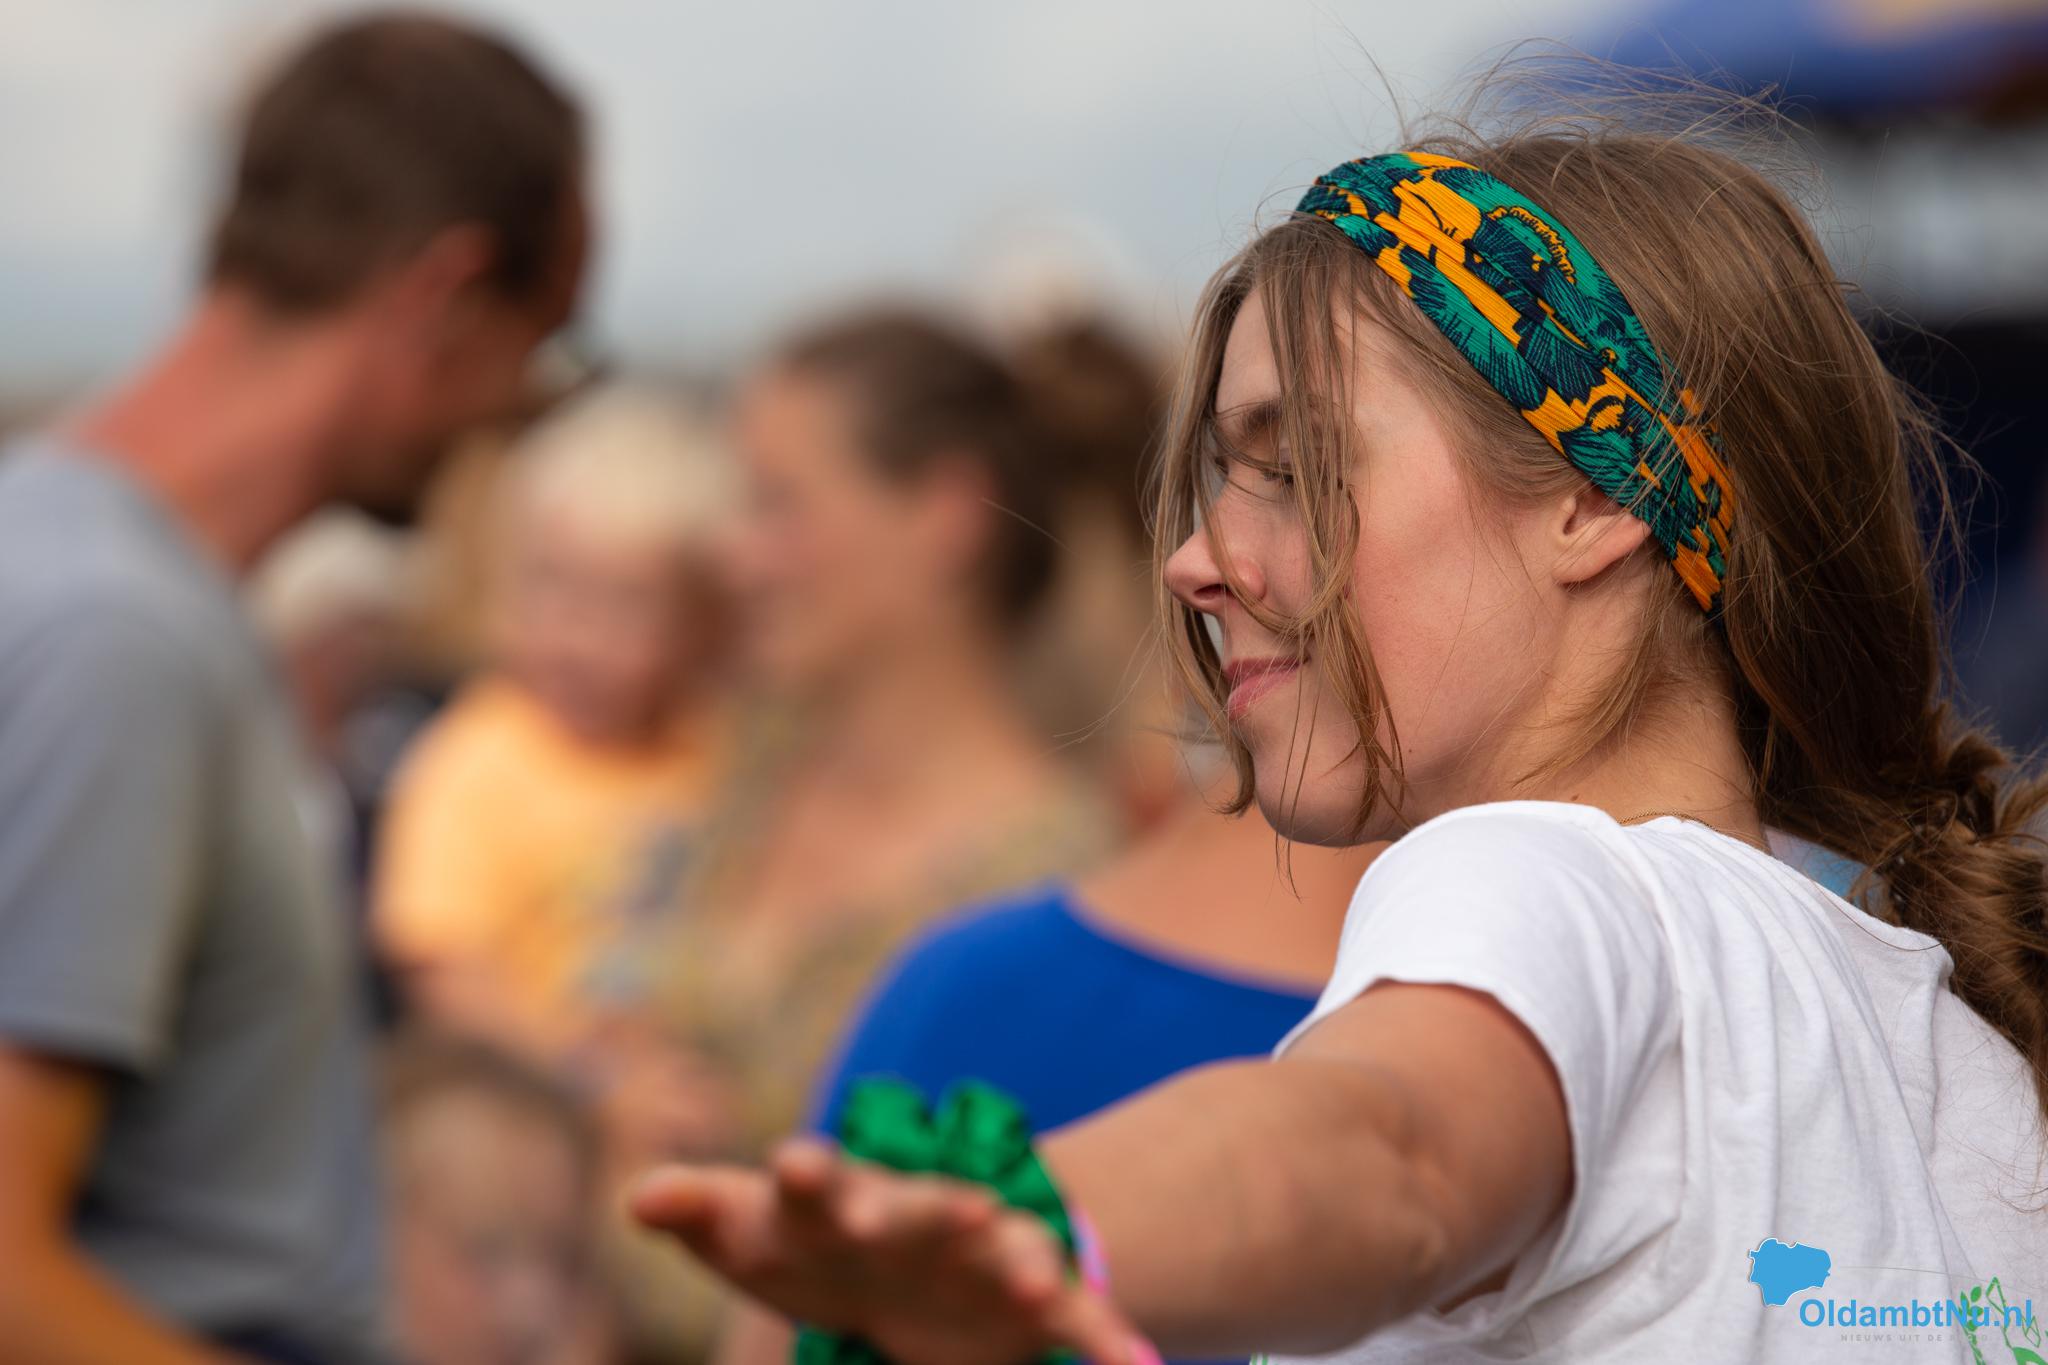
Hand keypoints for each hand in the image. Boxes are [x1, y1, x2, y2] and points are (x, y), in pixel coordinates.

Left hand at [629, 1138, 1145, 1364]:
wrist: (933, 1251)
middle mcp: (924, 1216)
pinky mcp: (1043, 1299)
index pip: (821, 1182)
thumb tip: (638, 1196)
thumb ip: (703, 1210)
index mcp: (848, 1203)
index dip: (811, 1177)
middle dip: (926, 1211)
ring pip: (1013, 1252)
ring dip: (1020, 1262)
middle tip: (936, 1212)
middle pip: (923, 1209)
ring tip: (1029, 1280)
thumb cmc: (823, 1247)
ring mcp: (988, 1254)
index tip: (796, 1164)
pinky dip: (1110, 1340)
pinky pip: (1083, 1318)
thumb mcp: (761, 1235)